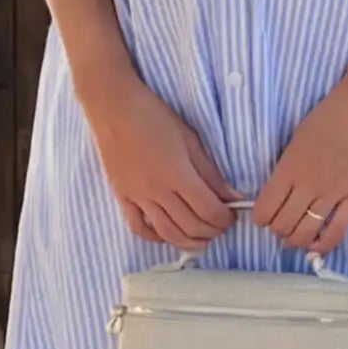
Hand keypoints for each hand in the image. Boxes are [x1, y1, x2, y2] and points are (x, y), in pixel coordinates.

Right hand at [80, 71, 242, 249]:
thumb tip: (234, 196)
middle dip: (212, 230)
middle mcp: (157, 191)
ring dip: (189, 241)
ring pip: (167, 233)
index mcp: (178, 175)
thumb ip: (211, 172)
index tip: (232, 214)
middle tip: (221, 224)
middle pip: (191, 226)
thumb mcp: (190, 139)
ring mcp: (137, 196)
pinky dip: (155, 238)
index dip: (225, 218)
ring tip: (202, 238)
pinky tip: (168, 235)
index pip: (209, 210)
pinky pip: (138, 227)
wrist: (113, 107)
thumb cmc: (154, 117)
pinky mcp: (122, 196)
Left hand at [251, 76, 347, 256]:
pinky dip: (324, 245)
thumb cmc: (331, 115)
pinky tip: (317, 247)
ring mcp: (334, 193)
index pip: (265, 208)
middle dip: (277, 231)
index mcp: (289, 168)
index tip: (262, 218)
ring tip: (295, 237)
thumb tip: (279, 193)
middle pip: (283, 225)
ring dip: (296, 240)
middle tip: (279, 227)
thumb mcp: (297, 139)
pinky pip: (338, 231)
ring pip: (306, 233)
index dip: (260, 219)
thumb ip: (288, 168)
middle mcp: (309, 184)